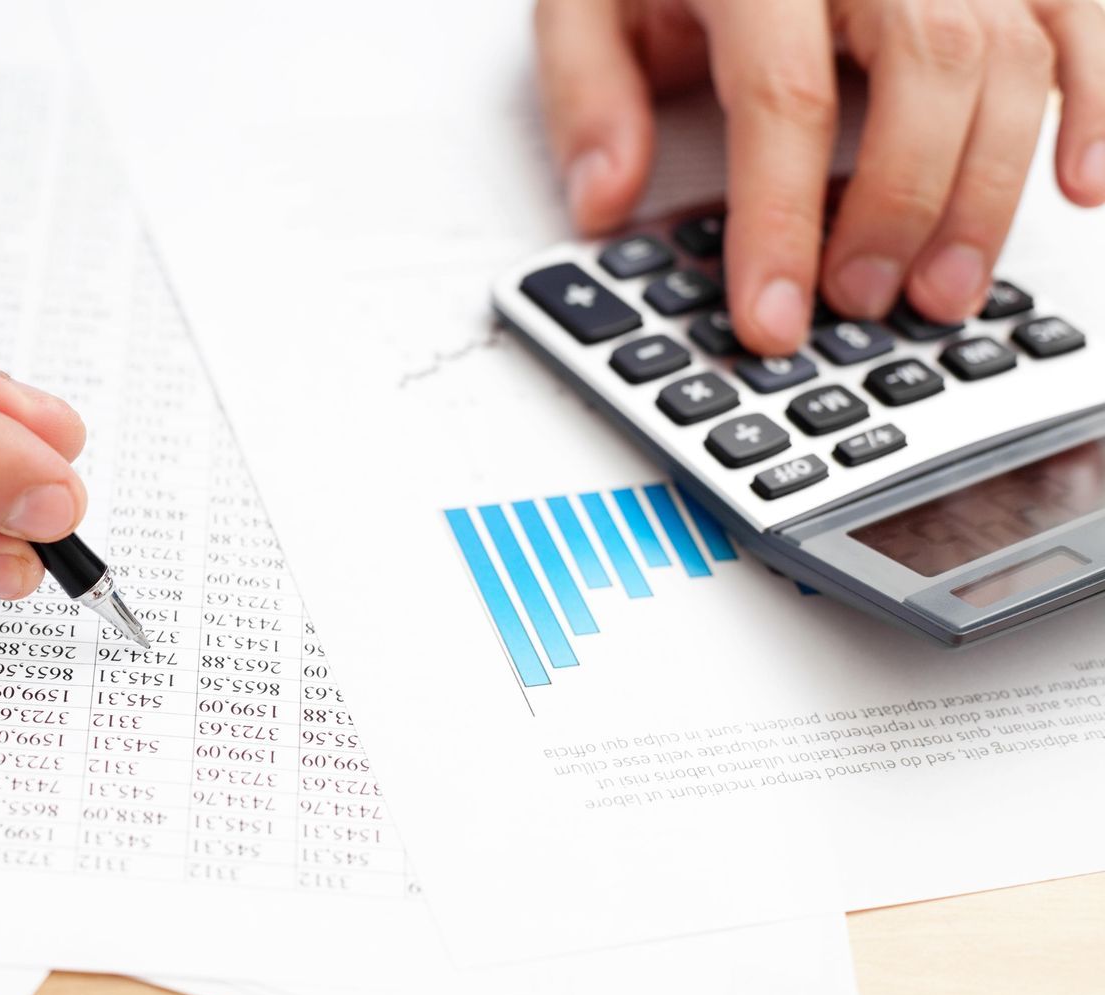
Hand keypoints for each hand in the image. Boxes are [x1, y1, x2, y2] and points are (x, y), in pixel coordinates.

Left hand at [534, 0, 1104, 353]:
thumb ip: (588, 92)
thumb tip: (604, 200)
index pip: (782, 93)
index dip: (780, 219)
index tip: (772, 317)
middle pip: (927, 68)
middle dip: (899, 206)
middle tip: (861, 302)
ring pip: (1012, 54)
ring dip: (988, 189)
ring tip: (940, 290)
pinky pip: (1082, 16)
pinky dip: (1098, 101)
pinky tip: (1079, 187)